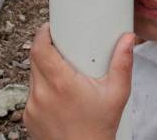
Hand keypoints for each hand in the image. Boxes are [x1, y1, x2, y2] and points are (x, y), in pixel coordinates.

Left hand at [24, 24, 134, 139]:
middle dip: (46, 49)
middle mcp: (42, 94)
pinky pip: (32, 95)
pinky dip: (43, 89)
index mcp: (61, 83)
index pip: (39, 48)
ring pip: (33, 76)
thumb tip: (128, 40)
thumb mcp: (117, 94)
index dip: (42, 34)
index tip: (50, 28)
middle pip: (35, 59)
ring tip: (64, 72)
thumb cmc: (98, 130)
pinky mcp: (29, 118)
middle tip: (63, 47)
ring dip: (44, 70)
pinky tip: (59, 95)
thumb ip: (122, 64)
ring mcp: (32, 107)